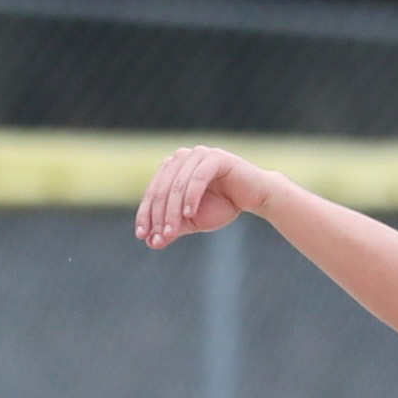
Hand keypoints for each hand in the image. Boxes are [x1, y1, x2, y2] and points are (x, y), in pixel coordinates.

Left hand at [134, 146, 273, 248]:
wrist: (256, 197)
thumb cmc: (222, 206)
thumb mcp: (192, 221)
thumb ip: (172, 228)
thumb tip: (151, 243)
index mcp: (171, 168)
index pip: (152, 192)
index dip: (145, 214)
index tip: (142, 236)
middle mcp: (181, 157)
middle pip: (162, 189)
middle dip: (159, 216)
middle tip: (160, 237)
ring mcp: (199, 154)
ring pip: (177, 185)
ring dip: (172, 211)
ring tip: (172, 232)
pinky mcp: (216, 158)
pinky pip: (198, 178)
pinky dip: (191, 197)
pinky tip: (189, 214)